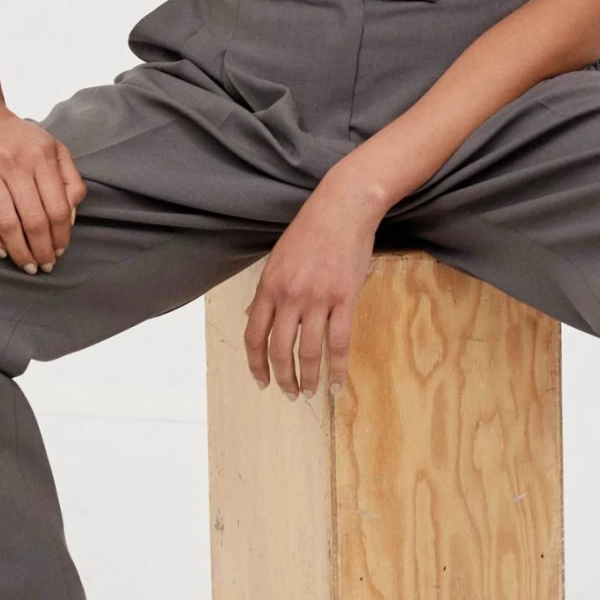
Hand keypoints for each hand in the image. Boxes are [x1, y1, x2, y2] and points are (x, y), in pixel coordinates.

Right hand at [0, 97, 87, 272]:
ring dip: (18, 250)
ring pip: (6, 222)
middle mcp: (15, 164)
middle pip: (34, 219)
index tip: (60, 251)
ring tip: (25, 265)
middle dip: (42, 249)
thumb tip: (71, 215)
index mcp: (41, 157)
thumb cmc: (17, 136)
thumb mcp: (52, 147)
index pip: (57, 207)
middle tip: (44, 266)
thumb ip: (69, 178)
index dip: (61, 235)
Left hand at [244, 167, 382, 401]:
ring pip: (308, 351)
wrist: (344, 206)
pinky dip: (338, 368)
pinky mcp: (345, 298)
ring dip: (308, 378)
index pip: (254, 335)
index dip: (255, 364)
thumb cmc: (311, 229)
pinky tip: (338, 383)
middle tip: (288, 394)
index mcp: (269, 285)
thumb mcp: (278, 258)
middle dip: (282, 378)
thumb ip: (267, 291)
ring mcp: (318, 298)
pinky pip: (339, 342)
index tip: (261, 381)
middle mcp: (289, 295)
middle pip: (279, 349)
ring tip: (310, 393)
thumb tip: (253, 317)